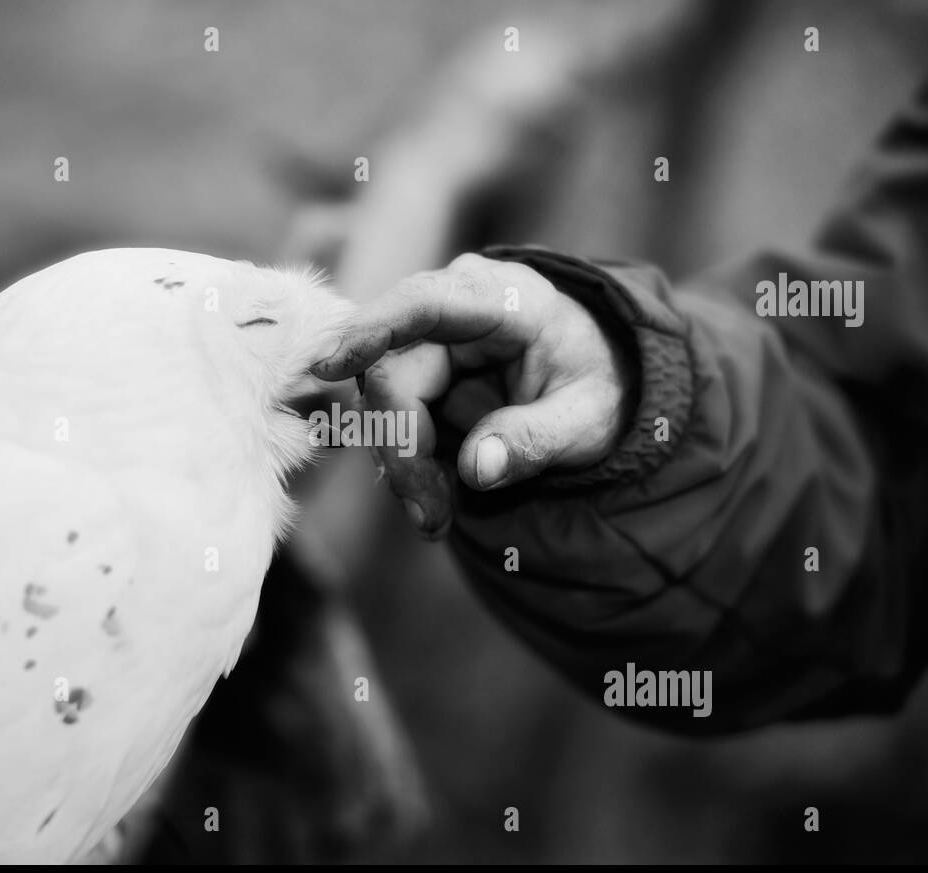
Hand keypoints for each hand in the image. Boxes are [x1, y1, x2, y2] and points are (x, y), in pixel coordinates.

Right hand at [313, 253, 632, 538]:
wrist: (595, 379)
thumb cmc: (595, 386)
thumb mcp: (588, 420)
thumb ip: (536, 440)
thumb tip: (477, 469)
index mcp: (503, 299)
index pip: (423, 303)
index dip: (374, 331)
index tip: (332, 366)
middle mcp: (452, 307)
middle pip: (391, 371)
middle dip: (401, 449)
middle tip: (432, 518)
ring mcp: (428, 339)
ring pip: (381, 400)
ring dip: (400, 464)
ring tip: (437, 517)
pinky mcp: (415, 371)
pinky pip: (390, 417)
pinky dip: (404, 462)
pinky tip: (430, 498)